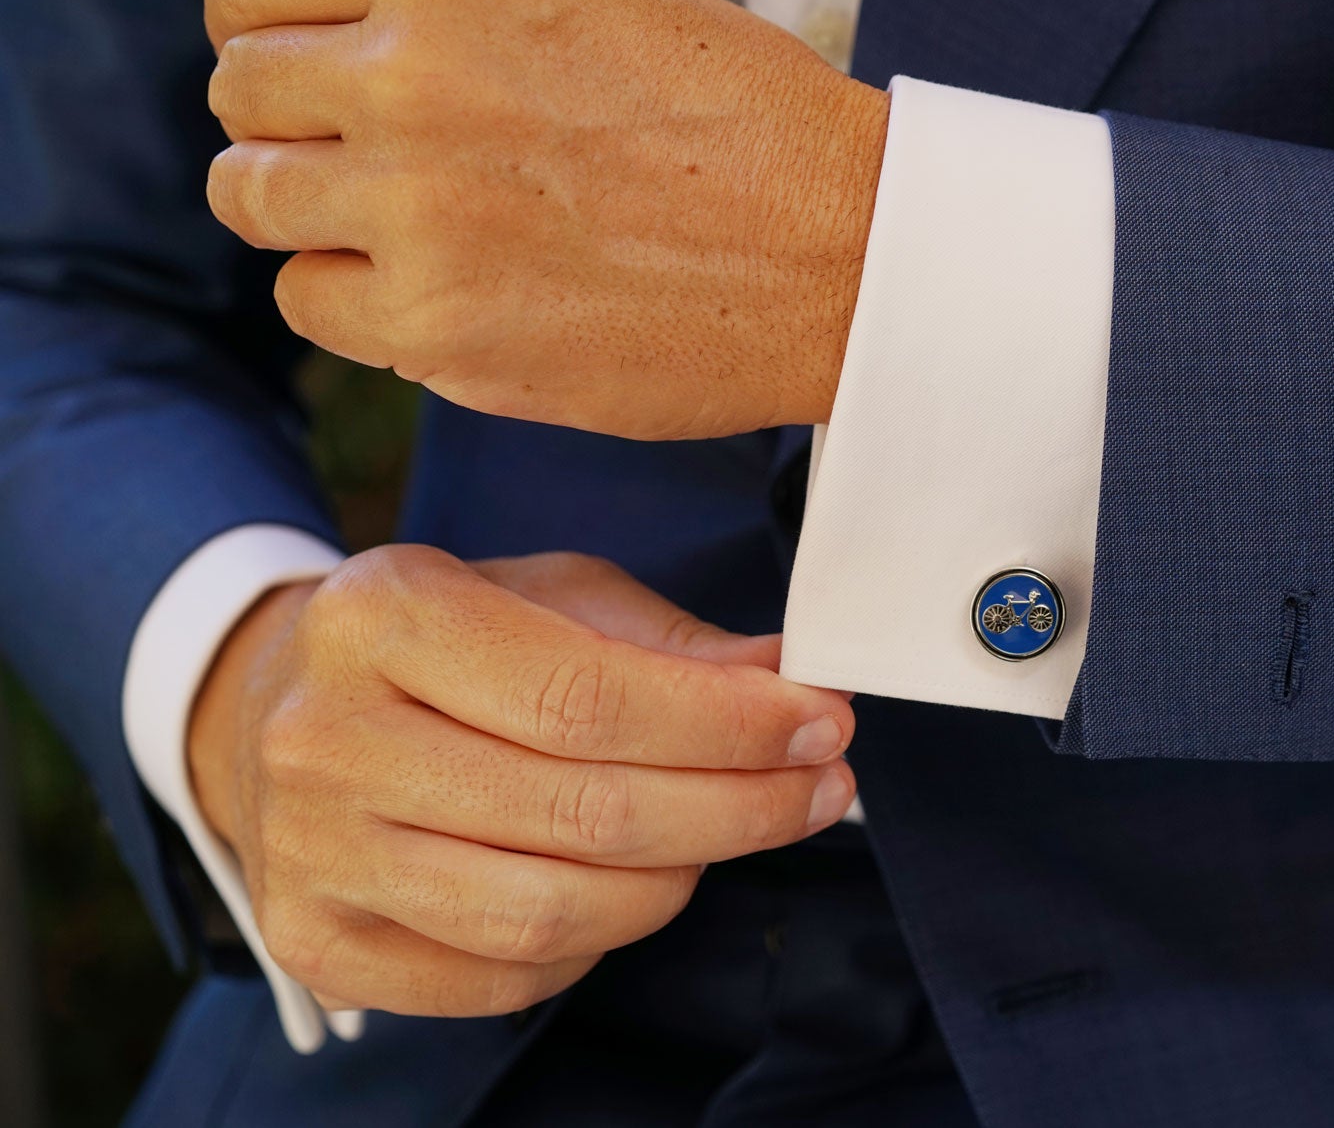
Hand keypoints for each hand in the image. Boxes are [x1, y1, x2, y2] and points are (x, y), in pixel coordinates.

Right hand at [187, 546, 854, 1017]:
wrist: (274, 711)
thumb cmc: (439, 644)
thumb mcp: (546, 594)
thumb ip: (667, 643)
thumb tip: (788, 686)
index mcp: (384, 614)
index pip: (588, 696)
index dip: (728, 725)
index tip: (823, 722)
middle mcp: (328, 737)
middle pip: (582, 812)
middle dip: (738, 807)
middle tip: (821, 786)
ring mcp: (313, 853)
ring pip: (550, 911)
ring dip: (680, 881)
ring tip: (734, 831)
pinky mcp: (320, 946)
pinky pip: (506, 976)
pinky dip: (599, 941)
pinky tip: (633, 884)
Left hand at [203, 0, 888, 439]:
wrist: (849, 254)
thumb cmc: (748, 126)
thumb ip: (449, 10)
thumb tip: (332, 60)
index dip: (261, 25)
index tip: (295, 62)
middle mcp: (412, 68)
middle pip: (242, 91)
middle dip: (294, 124)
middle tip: (378, 157)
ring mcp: (415, 202)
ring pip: (253, 197)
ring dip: (311, 212)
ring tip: (404, 225)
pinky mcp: (436, 324)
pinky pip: (310, 301)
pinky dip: (356, 299)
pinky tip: (439, 289)